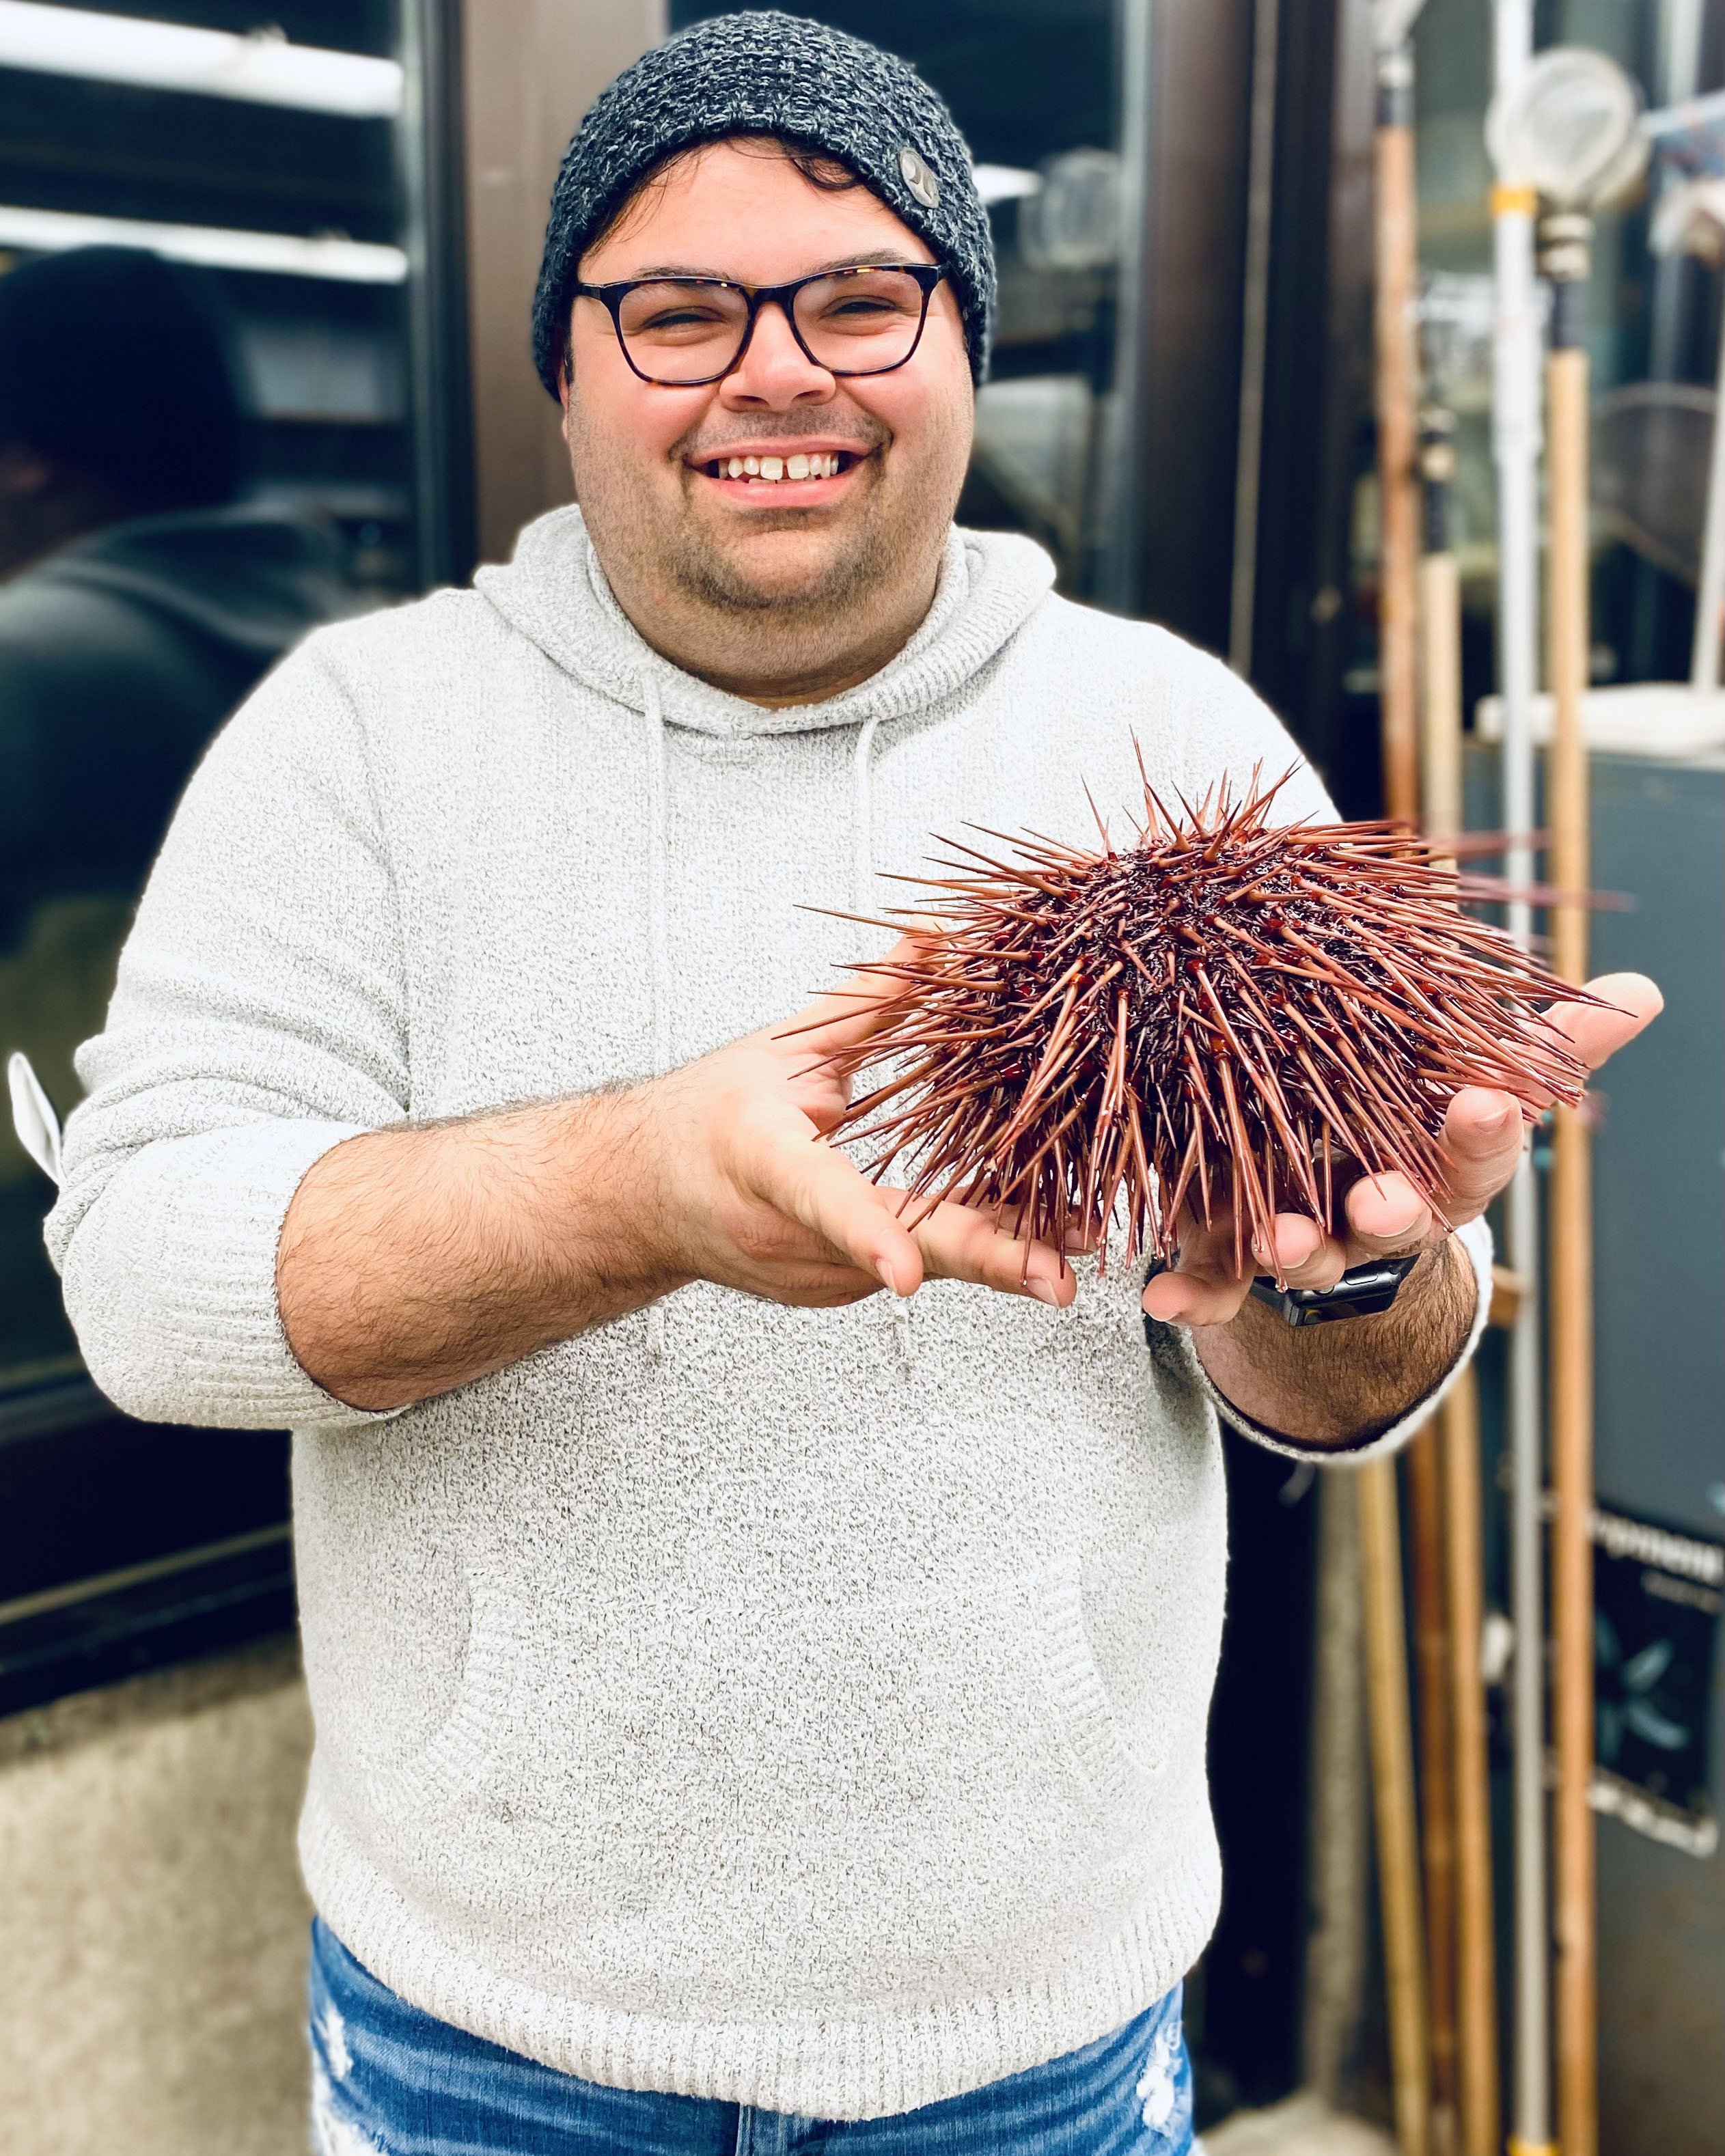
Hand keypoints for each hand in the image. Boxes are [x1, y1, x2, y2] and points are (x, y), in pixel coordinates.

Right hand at [635, 936, 1077, 1310]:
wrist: (640, 1201)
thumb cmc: (705, 1120)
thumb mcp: (783, 1049)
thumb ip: (868, 1001)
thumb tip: (935, 938)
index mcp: (764, 1161)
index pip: (820, 1200)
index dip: (868, 1235)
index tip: (906, 1275)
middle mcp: (789, 1235)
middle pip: (903, 1252)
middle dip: (991, 1264)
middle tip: (1059, 1277)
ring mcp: (815, 1277)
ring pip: (927, 1263)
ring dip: (1004, 1249)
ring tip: (1082, 1237)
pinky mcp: (839, 1290)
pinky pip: (920, 1263)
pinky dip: (972, 1244)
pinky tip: (1034, 1231)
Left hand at [1141, 971, 1661, 1328]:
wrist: (1325, 1184)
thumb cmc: (1410, 1116)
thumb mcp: (1476, 1075)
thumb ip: (1547, 1046)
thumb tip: (1644, 993)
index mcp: (1438, 1166)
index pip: (1474, 1152)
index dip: (1479, 1132)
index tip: (1481, 1103)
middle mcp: (1372, 1211)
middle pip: (1387, 1220)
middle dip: (1383, 1214)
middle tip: (1377, 1203)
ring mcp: (1302, 1232)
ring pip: (1301, 1253)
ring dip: (1290, 1252)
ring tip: (1276, 1242)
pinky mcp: (1228, 1246)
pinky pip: (1213, 1281)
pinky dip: (1191, 1295)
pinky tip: (1162, 1295)